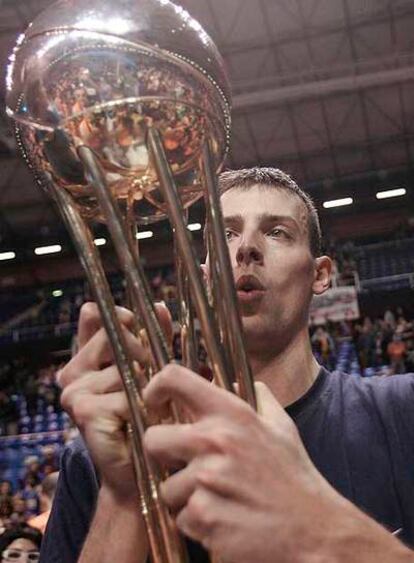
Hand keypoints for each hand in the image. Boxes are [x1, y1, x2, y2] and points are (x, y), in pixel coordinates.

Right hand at [58, 301, 171, 502]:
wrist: (141, 470)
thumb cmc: (150, 417)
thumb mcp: (154, 371)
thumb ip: (153, 338)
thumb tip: (158, 306)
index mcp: (84, 359)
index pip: (98, 314)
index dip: (126, 320)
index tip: (144, 335)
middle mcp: (72, 372)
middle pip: (117, 334)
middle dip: (146, 356)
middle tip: (150, 387)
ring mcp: (74, 391)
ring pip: (128, 365)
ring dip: (149, 388)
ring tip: (148, 410)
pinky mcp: (84, 411)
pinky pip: (128, 394)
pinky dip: (145, 409)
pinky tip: (140, 425)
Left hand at [143, 365, 344, 562]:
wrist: (316, 532)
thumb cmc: (296, 478)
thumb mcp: (282, 428)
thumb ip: (259, 399)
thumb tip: (237, 381)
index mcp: (232, 414)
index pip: (175, 379)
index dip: (155, 388)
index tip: (155, 403)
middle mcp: (215, 440)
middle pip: (152, 439)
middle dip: (164, 456)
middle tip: (187, 467)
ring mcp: (207, 479)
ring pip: (166, 488)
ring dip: (185, 498)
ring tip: (220, 500)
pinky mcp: (204, 517)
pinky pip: (181, 519)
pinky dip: (198, 524)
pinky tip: (225, 521)